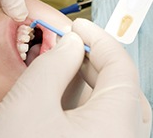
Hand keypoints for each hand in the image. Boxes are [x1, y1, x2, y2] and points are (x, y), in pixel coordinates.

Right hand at [0, 18, 150, 137]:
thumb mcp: (29, 102)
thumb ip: (54, 64)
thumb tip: (70, 43)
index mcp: (115, 127)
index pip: (122, 69)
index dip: (101, 40)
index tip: (80, 26)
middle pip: (119, 87)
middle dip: (94, 60)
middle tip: (71, 45)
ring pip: (109, 105)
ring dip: (87, 80)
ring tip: (63, 65)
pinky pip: (97, 121)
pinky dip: (82, 100)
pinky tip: (61, 92)